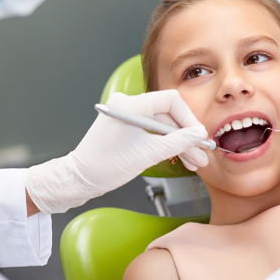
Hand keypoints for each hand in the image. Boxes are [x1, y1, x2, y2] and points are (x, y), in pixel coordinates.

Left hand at [24, 90, 208, 213]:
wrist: (79, 179)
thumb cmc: (105, 166)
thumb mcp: (148, 155)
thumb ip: (177, 142)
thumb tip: (198, 135)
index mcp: (130, 104)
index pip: (171, 101)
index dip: (189, 119)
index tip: (199, 136)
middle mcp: (127, 104)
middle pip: (167, 115)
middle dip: (185, 136)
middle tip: (200, 153)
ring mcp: (126, 115)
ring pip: (160, 125)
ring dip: (177, 143)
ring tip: (193, 161)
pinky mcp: (124, 126)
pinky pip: (150, 130)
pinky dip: (164, 144)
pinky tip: (178, 156)